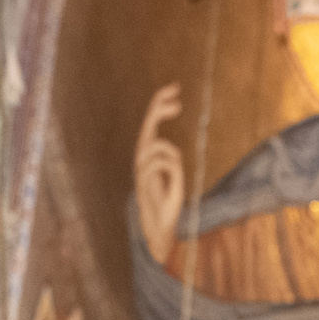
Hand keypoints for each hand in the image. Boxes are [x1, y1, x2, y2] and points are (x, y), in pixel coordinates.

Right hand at [135, 83, 187, 263]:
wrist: (158, 228)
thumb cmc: (166, 206)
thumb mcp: (174, 179)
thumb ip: (172, 164)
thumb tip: (172, 153)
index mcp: (148, 155)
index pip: (151, 124)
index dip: (160, 105)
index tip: (176, 90)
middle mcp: (142, 159)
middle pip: (147, 126)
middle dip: (158, 107)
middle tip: (176, 93)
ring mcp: (141, 169)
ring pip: (153, 144)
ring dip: (170, 152)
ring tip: (177, 166)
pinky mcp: (144, 180)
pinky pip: (160, 163)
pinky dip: (171, 166)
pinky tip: (174, 178)